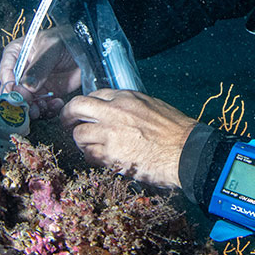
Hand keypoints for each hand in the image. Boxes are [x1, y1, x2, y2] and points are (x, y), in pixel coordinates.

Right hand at [0, 26, 80, 118]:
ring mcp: (33, 85)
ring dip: (34, 109)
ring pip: (26, 103)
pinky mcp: (46, 94)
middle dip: (22, 102)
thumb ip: (39, 68)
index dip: (9, 86)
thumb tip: (25, 87)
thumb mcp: (51, 49)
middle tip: (31, 108)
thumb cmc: (67, 40)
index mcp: (16, 54)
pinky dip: (48, 109)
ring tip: (45, 106)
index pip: (6, 72)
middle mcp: (21, 71)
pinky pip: (42, 107)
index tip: (17, 96)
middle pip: (13, 92)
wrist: (87, 49)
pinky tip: (57, 103)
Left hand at [60, 89, 196, 189]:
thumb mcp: (152, 105)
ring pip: (78, 134)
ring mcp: (110, 133)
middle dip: (68, 116)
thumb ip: (130, 106)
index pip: (94, 94)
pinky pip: (89, 155)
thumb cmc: (176, 130)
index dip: (86, 105)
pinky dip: (92, 157)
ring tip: (89, 147)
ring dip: (81, 141)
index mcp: (126, 98)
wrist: (186, 152)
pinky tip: (101, 160)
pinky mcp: (111, 155)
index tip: (84, 112)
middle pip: (76, 107)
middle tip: (68, 124)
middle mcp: (114, 112)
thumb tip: (117, 110)